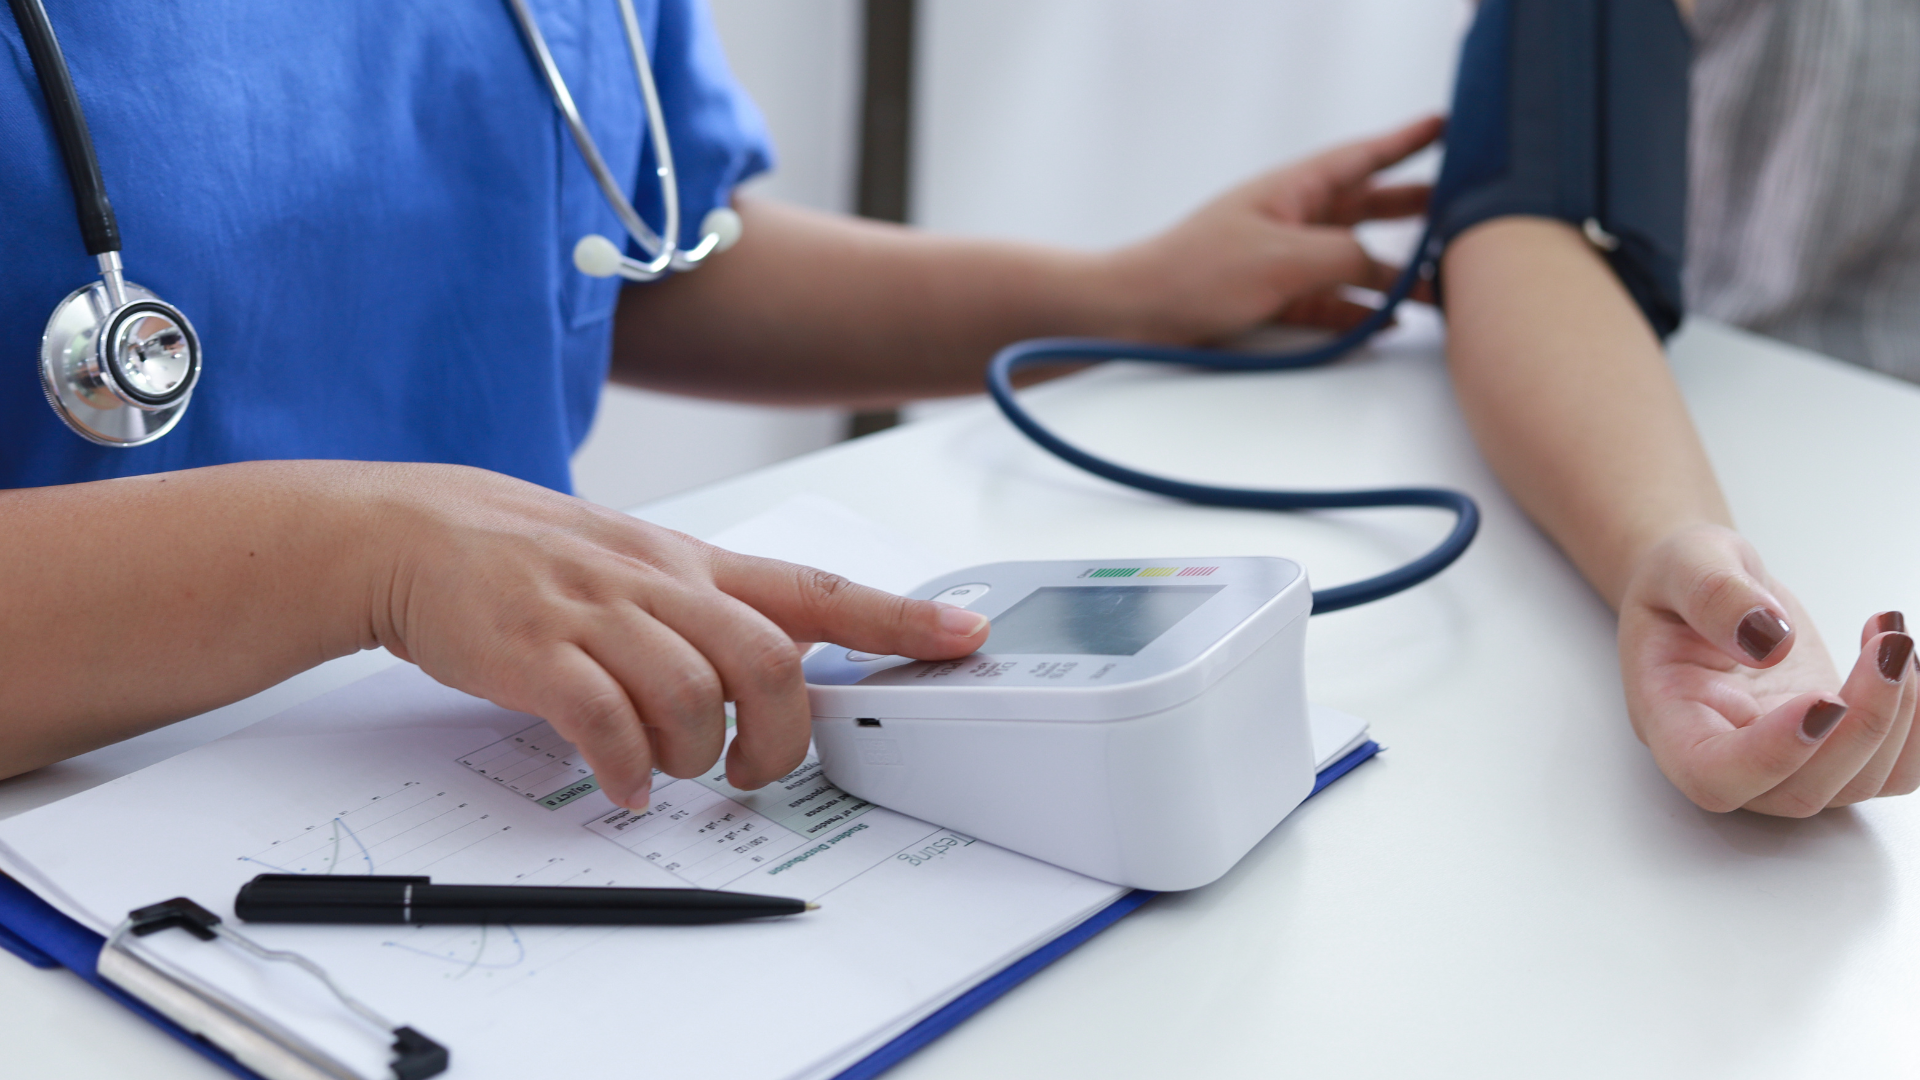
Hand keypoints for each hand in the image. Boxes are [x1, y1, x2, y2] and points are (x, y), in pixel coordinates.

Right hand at [364, 465, 988, 807]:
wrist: (418, 533)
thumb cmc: (543, 562)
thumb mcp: (642, 566)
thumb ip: (712, 614)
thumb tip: (784, 675)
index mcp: (694, 564)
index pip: (817, 589)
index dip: (898, 617)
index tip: (966, 636)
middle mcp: (658, 582)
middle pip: (767, 660)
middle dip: (780, 737)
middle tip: (753, 770)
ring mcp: (597, 614)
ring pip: (692, 696)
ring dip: (695, 757)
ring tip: (670, 770)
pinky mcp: (537, 652)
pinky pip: (606, 721)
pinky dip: (627, 768)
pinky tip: (623, 781)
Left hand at [1107, 114, 1441, 342]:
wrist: (1135, 318)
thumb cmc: (1195, 274)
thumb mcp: (1285, 259)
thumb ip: (1348, 259)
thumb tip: (1391, 273)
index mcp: (1294, 189)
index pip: (1364, 157)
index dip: (1409, 141)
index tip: (1449, 125)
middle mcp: (1293, 220)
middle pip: (1370, 209)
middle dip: (1417, 209)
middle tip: (1463, 206)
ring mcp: (1284, 262)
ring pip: (1356, 262)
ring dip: (1396, 274)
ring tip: (1442, 283)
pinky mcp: (1274, 302)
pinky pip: (1333, 303)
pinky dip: (1361, 311)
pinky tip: (1388, 322)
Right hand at [1618, 525, 1916, 815]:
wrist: (1713, 589)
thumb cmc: (1683, 580)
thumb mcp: (1684, 562)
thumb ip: (1714, 596)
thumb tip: (1768, 640)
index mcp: (1674, 721)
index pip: (1714, 775)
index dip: (1773, 756)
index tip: (1824, 698)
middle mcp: (1728, 757)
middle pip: (1801, 791)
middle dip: (1863, 724)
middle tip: (1889, 644)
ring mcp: (1784, 762)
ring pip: (1857, 784)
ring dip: (1899, 718)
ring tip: (1893, 638)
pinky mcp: (1832, 747)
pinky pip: (1893, 770)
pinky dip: (1919, 726)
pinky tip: (1906, 661)